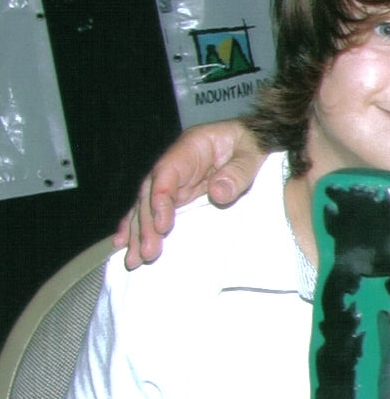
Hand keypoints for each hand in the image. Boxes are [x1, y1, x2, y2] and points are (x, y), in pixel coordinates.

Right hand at [115, 121, 263, 268]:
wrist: (255, 139)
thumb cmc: (252, 143)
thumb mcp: (252, 152)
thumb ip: (237, 172)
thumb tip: (217, 194)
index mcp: (190, 148)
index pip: (166, 174)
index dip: (160, 200)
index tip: (162, 226)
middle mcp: (175, 164)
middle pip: (151, 194)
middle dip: (146, 225)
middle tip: (147, 253)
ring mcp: (175, 180)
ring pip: (147, 206)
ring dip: (138, 233)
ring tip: (133, 259)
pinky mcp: (179, 193)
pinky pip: (154, 210)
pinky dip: (139, 227)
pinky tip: (126, 245)